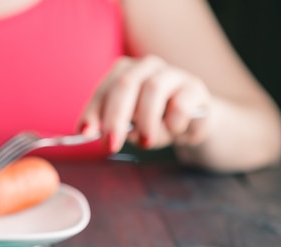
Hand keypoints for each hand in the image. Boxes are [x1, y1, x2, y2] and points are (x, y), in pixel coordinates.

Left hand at [79, 54, 211, 152]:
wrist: (191, 123)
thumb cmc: (153, 122)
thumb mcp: (130, 127)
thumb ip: (115, 127)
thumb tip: (98, 134)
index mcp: (124, 73)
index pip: (104, 90)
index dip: (93, 111)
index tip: (85, 133)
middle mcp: (146, 67)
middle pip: (126, 85)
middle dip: (115, 117)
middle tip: (111, 144)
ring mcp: (172, 73)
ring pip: (153, 89)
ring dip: (146, 120)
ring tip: (146, 142)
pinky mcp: (194, 87)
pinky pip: (181, 102)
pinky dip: (174, 120)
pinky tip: (174, 129)